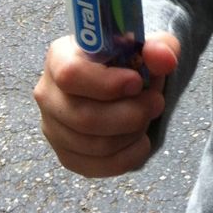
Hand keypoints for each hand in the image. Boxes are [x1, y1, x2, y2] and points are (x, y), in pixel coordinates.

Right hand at [33, 32, 179, 177]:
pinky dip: (128, 157)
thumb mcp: (150, 45)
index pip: (70, 74)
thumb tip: (164, 59)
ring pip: (92, 145)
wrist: (126, 84)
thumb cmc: (130, 60)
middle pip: (83, 116)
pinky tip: (142, 140)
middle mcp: (48, 93)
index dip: (107, 84)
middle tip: (157, 103)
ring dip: (131, 133)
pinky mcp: (66, 155)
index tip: (137, 83)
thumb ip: (159, 48)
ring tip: (148, 116)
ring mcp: (53, 128)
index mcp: (61, 56)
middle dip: (130, 114)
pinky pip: (97, 167)